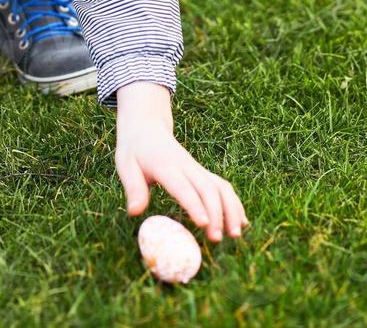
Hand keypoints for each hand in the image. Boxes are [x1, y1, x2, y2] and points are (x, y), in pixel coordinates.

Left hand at [114, 81, 247, 241]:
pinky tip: (240, 222)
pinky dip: (234, 204)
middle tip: (217, 239)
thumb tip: (134, 212)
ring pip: (221, 187)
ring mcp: (197, 169)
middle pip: (208, 189)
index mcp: (166, 166)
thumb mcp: (126, 166)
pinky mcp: (203, 173)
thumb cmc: (134, 150)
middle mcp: (187, 167)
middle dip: (217, 214)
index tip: (203, 224)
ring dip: (231, 210)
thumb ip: (133, 188)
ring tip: (235, 235)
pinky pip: (223, 187)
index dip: (194, 205)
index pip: (183, 187)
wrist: (147, 127)